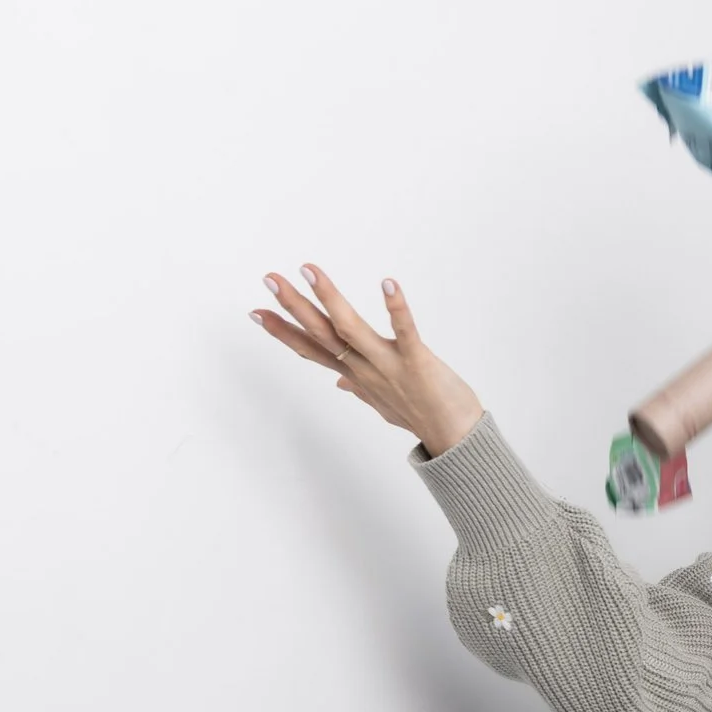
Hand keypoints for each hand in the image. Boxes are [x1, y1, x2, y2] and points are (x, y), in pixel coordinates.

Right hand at [252, 264, 484, 454]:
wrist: (455, 440)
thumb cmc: (423, 416)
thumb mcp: (383, 403)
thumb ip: (360, 387)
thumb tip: (341, 382)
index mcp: (356, 375)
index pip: (312, 350)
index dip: (283, 332)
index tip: (256, 312)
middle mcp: (365, 370)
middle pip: (321, 334)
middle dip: (294, 306)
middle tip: (269, 278)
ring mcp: (389, 366)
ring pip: (350, 329)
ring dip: (329, 298)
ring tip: (310, 271)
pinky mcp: (418, 362)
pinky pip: (405, 331)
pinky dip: (396, 307)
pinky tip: (387, 281)